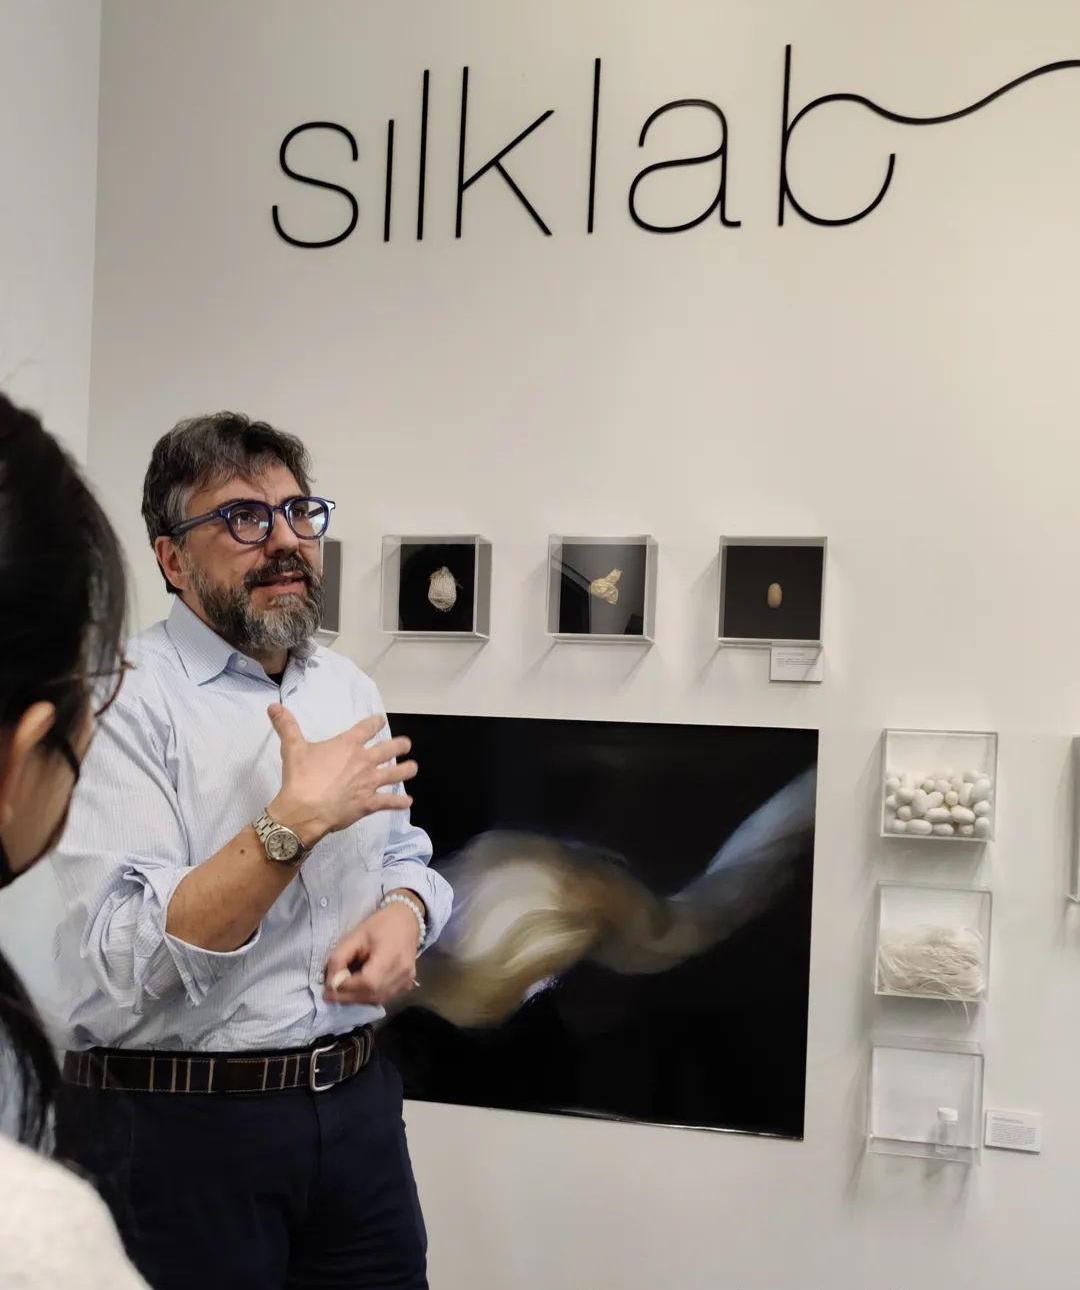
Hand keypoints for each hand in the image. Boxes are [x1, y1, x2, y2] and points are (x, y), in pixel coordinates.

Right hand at [266, 707, 417, 846]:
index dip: (375, 722)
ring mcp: (369, 783)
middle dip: (400, 745)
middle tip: (406, 744)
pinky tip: (408, 802)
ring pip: (396, 774)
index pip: (367, 728)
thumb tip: (273, 706)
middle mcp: (364, 761)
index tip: (380, 720)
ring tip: (413, 768)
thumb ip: (286, 726)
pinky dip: (400, 802)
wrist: (304, 809)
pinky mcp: (370, 803)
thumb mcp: (292, 747)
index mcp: (348, 745)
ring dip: (406, 770)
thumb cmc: (300, 777)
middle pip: (389, 749)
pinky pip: (390, 802)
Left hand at [323, 903, 419, 1006]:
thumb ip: (340, 958)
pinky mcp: (407, 986)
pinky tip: (360, 988)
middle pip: (371, 995)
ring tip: (344, 989)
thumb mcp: (355, 935)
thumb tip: (331, 983)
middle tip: (330, 993)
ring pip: (376, 1000)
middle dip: (347, 996)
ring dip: (356, 998)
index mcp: (391, 956)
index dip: (346, 987)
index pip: (367, 982)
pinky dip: (368, 996)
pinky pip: (384, 998)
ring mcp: (407, 981)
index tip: (328, 986)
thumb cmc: (380, 924)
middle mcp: (403, 973)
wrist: (407, 921)